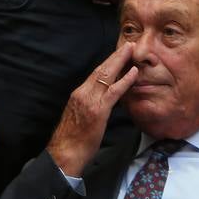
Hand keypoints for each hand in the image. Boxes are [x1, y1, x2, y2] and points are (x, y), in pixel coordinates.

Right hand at [45, 45, 138, 177]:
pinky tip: (133, 73)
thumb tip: (101, 100)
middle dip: (115, 56)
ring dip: (120, 61)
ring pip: (106, 75)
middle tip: (129, 45)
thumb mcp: (80, 117)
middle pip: (101, 69)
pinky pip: (113, 91)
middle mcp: (83, 93)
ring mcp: (90, 100)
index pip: (95, 74)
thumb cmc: (72, 140)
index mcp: (78, 94)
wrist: (65, 153)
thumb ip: (89, 105)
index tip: (119, 54)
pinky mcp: (98, 110)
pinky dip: (125, 80)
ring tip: (132, 51)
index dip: (108, 62)